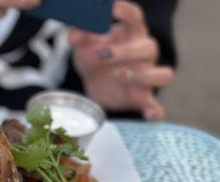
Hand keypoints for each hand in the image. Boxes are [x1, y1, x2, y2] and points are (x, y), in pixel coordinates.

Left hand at [69, 1, 173, 120]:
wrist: (94, 83)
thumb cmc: (95, 56)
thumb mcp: (84, 46)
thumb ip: (81, 38)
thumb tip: (73, 36)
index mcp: (130, 35)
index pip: (135, 18)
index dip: (126, 13)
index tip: (113, 9)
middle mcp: (143, 54)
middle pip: (149, 47)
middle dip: (126, 51)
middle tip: (102, 55)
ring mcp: (145, 77)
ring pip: (163, 74)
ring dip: (144, 76)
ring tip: (120, 76)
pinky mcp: (141, 98)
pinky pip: (156, 106)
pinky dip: (155, 111)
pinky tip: (150, 115)